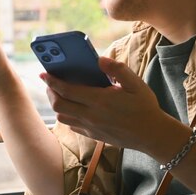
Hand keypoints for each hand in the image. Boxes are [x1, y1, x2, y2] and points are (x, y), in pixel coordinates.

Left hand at [41, 56, 169, 150]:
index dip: (52, 81)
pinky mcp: (93, 135)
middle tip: (50, 83)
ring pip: (62, 117)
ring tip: (58, 93)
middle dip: (50, 93)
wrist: (152, 135)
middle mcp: (91, 115)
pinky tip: (72, 107)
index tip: (44, 73)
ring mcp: (91, 127)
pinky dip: (67, 115)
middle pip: (59, 105)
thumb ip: (117, 69)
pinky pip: (72, 126)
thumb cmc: (144, 106)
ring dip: (57, 105)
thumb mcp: (135, 84)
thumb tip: (99, 59)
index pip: (67, 90)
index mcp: (99, 100)